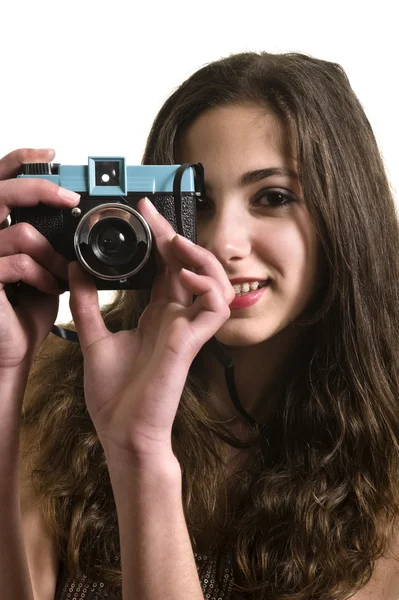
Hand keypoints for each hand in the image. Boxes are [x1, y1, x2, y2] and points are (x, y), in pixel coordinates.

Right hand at [0, 148, 79, 370]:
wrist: (12, 345)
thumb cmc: (24, 305)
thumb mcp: (40, 264)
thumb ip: (47, 239)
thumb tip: (75, 214)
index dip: (20, 159)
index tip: (52, 154)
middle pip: (0, 192)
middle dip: (39, 189)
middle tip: (70, 197)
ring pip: (21, 234)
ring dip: (51, 254)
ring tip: (60, 273)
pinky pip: (19, 263)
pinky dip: (43, 275)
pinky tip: (49, 287)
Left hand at [69, 197, 234, 465]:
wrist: (122, 433)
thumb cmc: (115, 395)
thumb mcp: (94, 338)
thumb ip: (88, 303)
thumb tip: (76, 268)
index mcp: (157, 315)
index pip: (166, 267)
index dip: (160, 238)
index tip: (143, 213)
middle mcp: (177, 318)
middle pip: (190, 267)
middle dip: (176, 236)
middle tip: (153, 216)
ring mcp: (188, 329)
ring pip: (215, 281)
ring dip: (199, 257)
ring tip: (174, 243)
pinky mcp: (192, 342)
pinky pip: (216, 306)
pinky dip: (207, 285)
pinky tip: (186, 276)